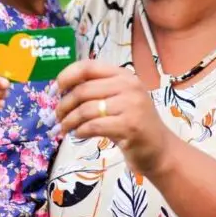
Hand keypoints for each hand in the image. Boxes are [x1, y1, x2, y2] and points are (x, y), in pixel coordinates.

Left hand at [55, 60, 173, 176]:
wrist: (160, 149)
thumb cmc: (132, 121)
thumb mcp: (117, 98)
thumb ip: (95, 90)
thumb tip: (59, 90)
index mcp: (123, 74)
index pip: (87, 66)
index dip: (66, 76)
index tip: (55, 89)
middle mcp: (129, 85)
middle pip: (83, 90)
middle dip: (64, 104)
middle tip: (56, 116)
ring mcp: (131, 105)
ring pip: (86, 109)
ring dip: (69, 121)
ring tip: (63, 128)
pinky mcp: (130, 126)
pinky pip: (94, 126)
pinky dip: (80, 131)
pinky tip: (78, 134)